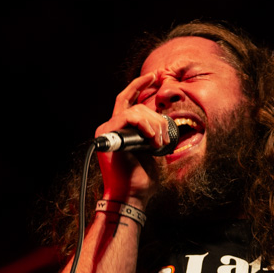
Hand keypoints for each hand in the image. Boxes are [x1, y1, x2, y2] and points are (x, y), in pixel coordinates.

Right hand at [94, 71, 172, 205]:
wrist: (132, 196)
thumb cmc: (143, 181)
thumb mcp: (154, 152)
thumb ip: (155, 134)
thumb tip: (166, 121)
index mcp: (120, 131)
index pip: (128, 99)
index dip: (140, 85)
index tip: (155, 76)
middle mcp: (111, 128)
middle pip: (137, 106)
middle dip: (156, 118)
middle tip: (164, 138)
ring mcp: (107, 130)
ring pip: (135, 110)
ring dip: (153, 126)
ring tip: (158, 144)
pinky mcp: (107, 134)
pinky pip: (130, 117)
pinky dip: (145, 125)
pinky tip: (151, 140)